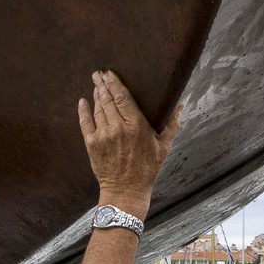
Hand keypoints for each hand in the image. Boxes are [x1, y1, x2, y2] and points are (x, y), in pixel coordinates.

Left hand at [77, 70, 181, 217]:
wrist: (126, 191)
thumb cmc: (147, 168)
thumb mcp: (164, 146)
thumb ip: (172, 123)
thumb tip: (180, 105)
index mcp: (136, 125)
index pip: (122, 96)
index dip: (114, 82)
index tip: (109, 73)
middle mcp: (118, 127)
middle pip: (107, 99)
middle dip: (102, 84)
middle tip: (98, 74)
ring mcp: (103, 136)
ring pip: (97, 109)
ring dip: (96, 95)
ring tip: (96, 86)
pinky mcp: (92, 145)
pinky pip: (85, 123)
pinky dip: (83, 110)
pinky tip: (83, 101)